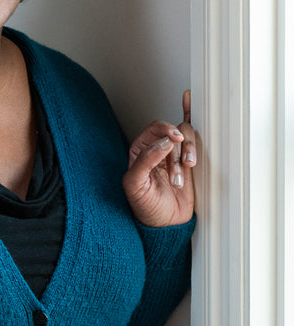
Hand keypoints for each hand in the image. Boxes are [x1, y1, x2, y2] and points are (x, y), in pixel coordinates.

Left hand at [122, 90, 195, 226]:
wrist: (165, 225)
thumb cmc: (145, 207)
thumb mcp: (135, 185)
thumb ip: (145, 161)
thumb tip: (163, 143)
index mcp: (140, 151)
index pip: (154, 130)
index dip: (166, 131)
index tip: (175, 140)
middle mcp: (156, 149)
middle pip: (173, 133)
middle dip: (177, 152)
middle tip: (179, 170)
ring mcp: (174, 154)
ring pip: (187, 138)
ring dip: (188, 154)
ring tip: (185, 172)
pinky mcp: (189, 161)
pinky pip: (190, 136)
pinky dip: (190, 116)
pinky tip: (189, 100)